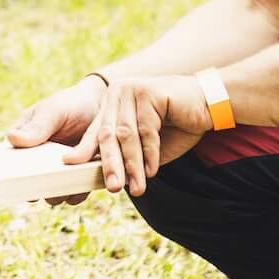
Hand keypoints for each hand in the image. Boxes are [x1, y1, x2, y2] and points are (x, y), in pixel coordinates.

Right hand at [6, 75, 109, 203]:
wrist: (100, 105)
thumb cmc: (70, 104)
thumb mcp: (52, 111)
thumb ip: (36, 127)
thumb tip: (11, 138)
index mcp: (23, 144)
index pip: (12, 166)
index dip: (15, 178)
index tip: (21, 184)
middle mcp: (38, 162)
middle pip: (33, 186)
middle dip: (42, 189)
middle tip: (52, 187)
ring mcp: (58, 172)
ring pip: (54, 194)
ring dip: (62, 193)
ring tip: (71, 184)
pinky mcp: (77, 177)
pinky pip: (75, 193)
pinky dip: (80, 191)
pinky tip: (85, 183)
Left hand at [72, 75, 214, 196]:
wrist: (208, 104)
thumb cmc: (176, 126)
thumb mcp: (147, 145)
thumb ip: (129, 156)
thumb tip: (108, 180)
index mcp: (112, 103)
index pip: (95, 131)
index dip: (84, 151)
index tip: (70, 168)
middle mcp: (118, 93)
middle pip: (108, 134)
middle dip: (110, 164)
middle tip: (112, 188)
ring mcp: (133, 89)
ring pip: (127, 134)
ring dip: (132, 165)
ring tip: (136, 188)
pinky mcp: (149, 92)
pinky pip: (147, 129)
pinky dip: (150, 153)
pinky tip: (152, 171)